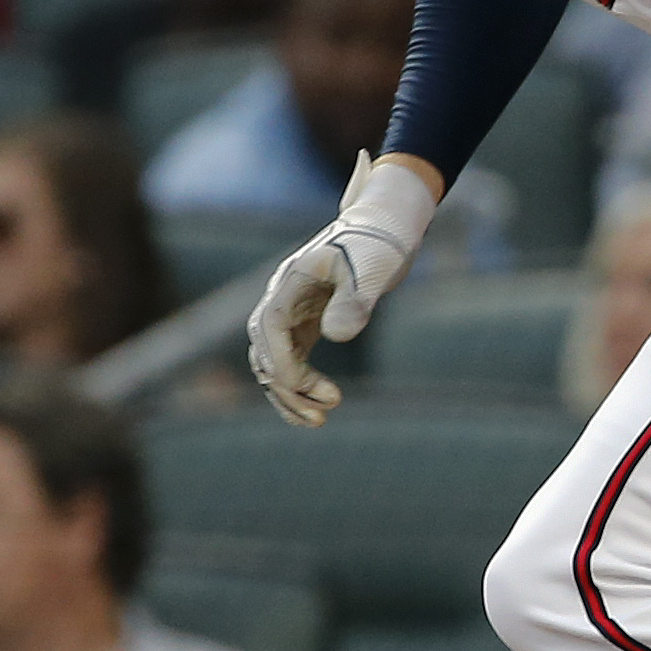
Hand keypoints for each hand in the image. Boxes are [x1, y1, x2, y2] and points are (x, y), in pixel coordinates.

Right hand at [247, 153, 437, 427]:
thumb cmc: (377, 244)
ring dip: (291, 394)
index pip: (269, 328)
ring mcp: (292, 313)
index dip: (282, 362)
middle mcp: (282, 299)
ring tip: (321, 421)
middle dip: (288, 388)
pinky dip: (301, 386)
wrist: (385, 229)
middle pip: (265, 352)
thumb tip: (337, 338)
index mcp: (290, 283)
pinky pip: (292, 361)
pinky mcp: (308, 324)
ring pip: (274, 363)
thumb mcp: (371, 270)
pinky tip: (322, 405)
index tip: (308, 388)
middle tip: (323, 416)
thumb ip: (355, 301)